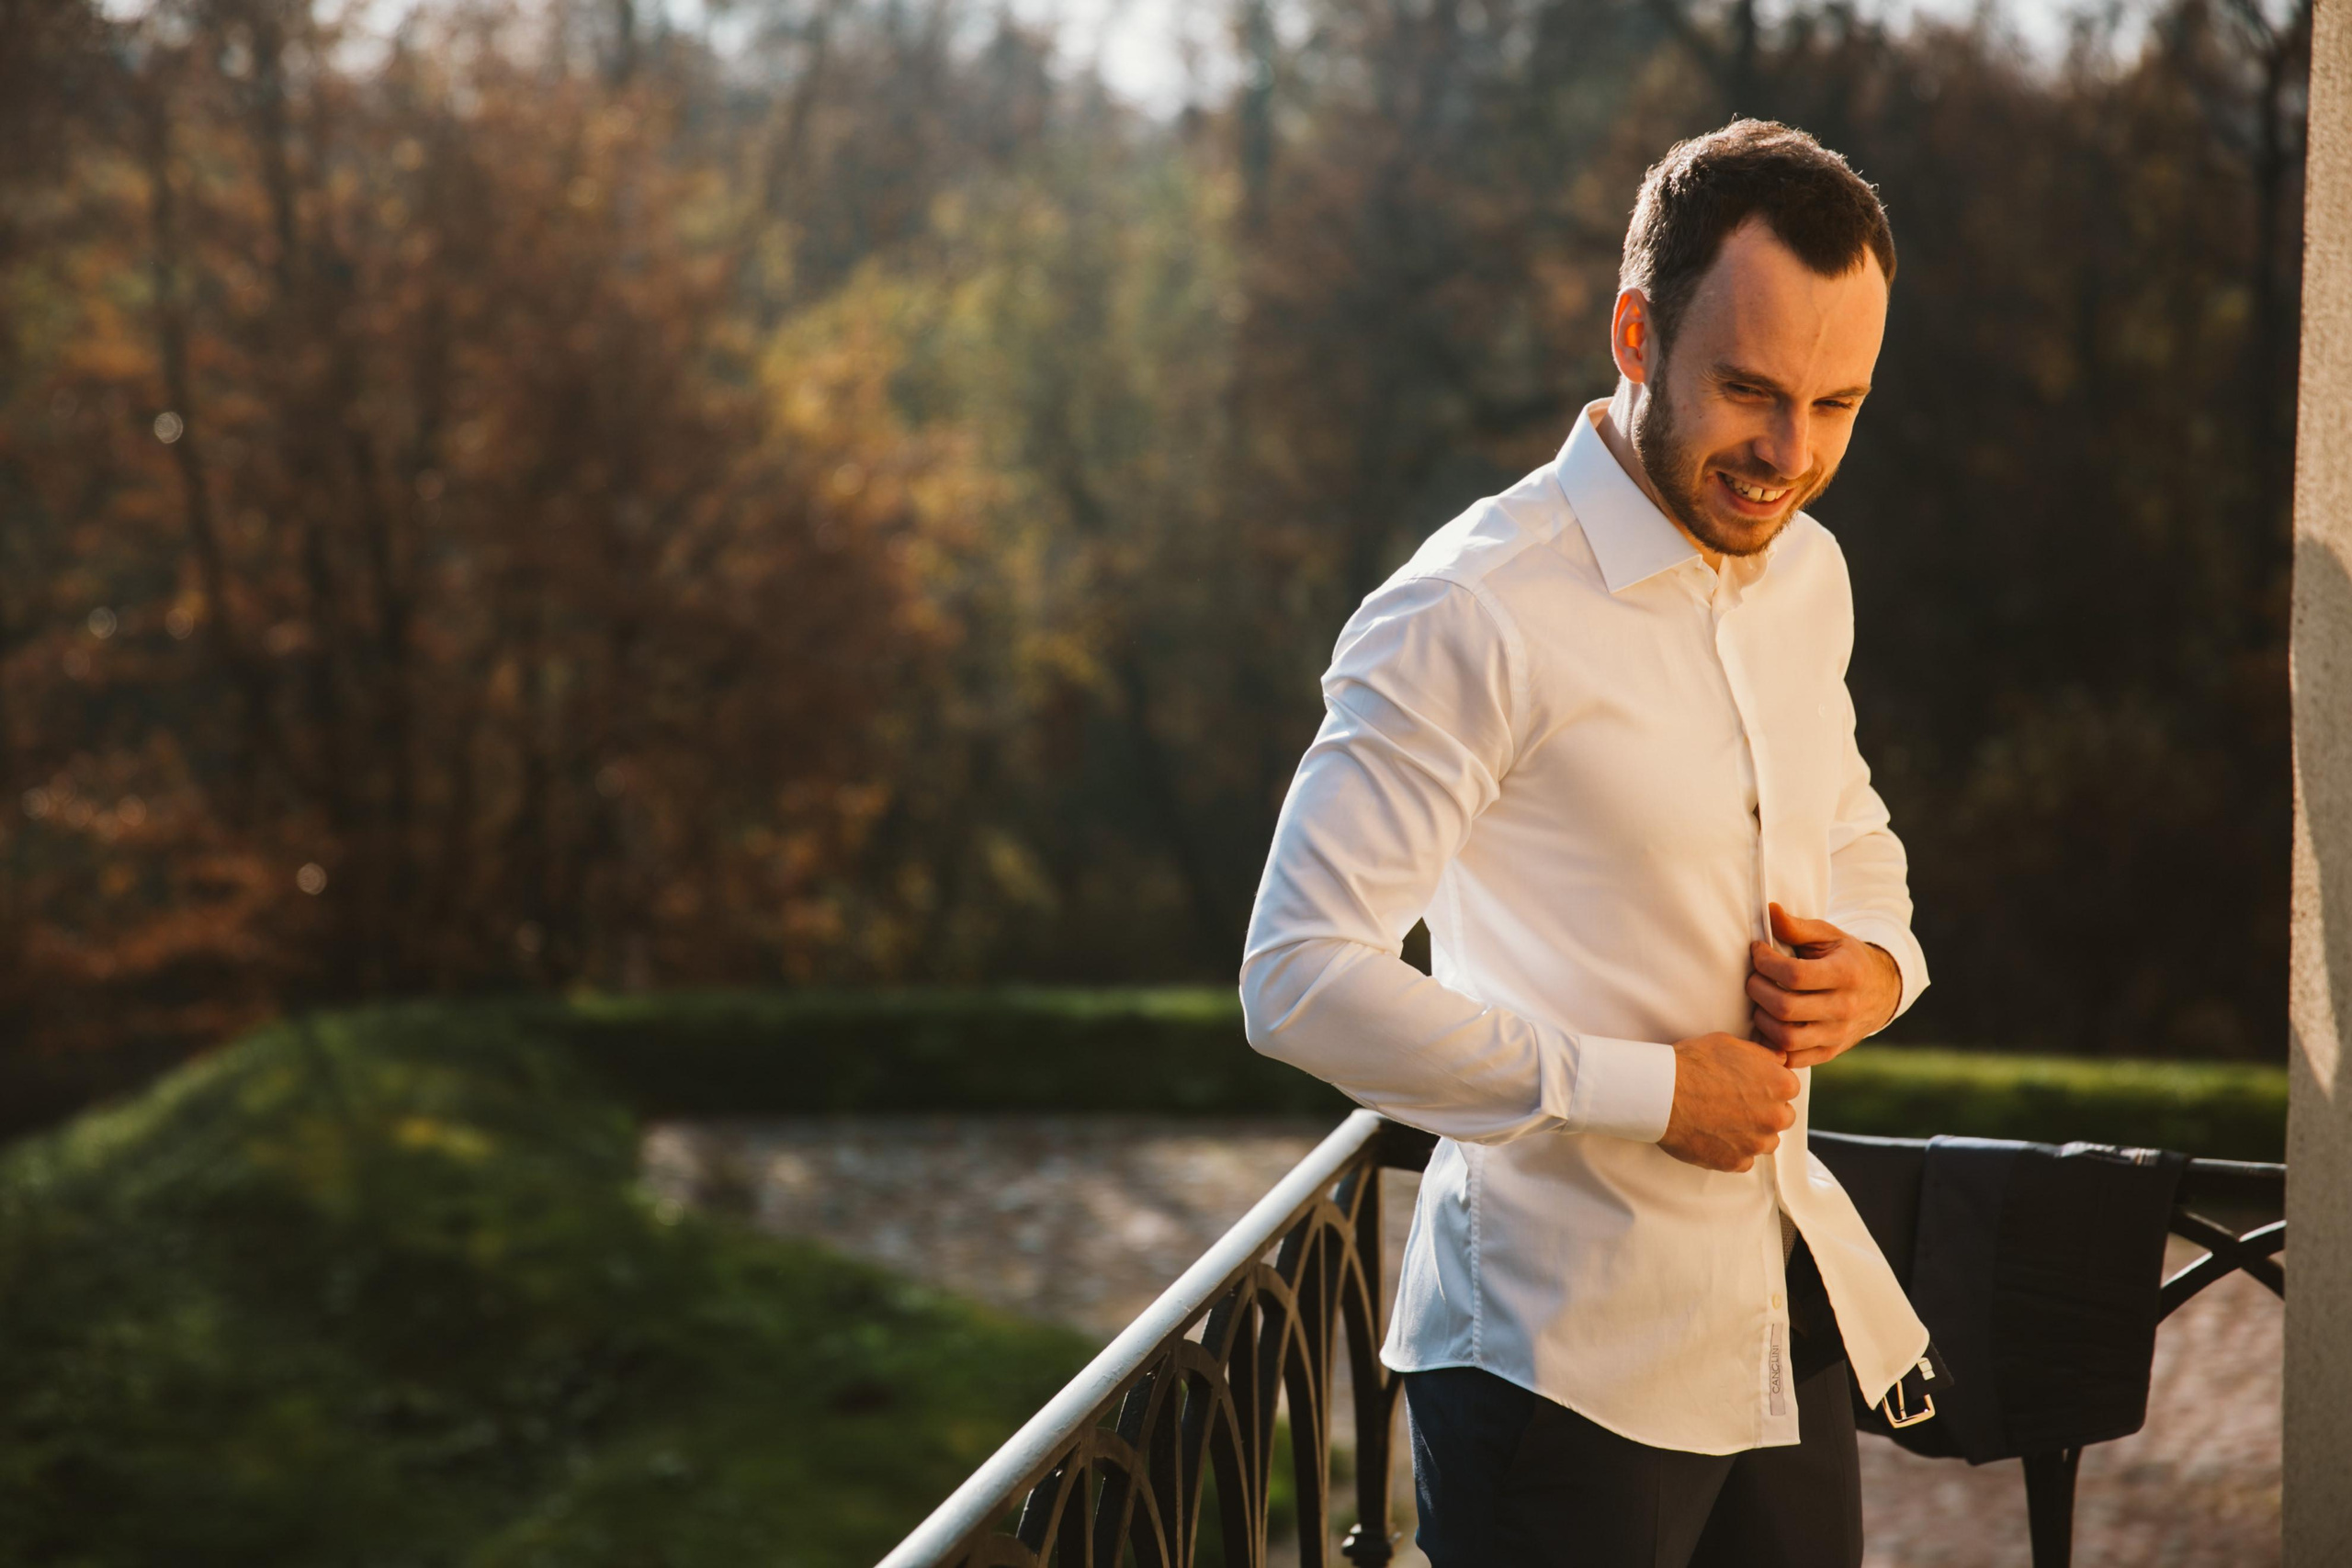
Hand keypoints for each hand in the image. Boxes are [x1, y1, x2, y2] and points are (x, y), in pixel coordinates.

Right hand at [1659, 1032, 1799, 1172]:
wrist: (1661, 1093)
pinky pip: (1743, 1160)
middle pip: (1782, 1118)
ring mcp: (1756, 1143)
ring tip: (1723, 1121)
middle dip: (1765, 1112)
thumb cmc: (1693, 1063)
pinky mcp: (1735, 1162)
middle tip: (1736, 1103)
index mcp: (1780, 1085)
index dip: (1768, 1086)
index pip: (1789, 1089)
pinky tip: (1713, 1135)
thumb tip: (1780, 1061)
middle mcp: (1775, 1117)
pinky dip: (1731, 1151)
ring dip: (1751, 1134)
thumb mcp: (1731, 1044)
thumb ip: (1763, 1055)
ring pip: (1765, 1142)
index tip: (1750, 1085)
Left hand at [1746, 902, 1901, 1069]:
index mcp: (1846, 974)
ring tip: (1760, 1001)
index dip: (1766, 962)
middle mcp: (1845, 1008)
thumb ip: (1797, 927)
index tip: (1757, 951)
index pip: (1794, 975)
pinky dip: (1772, 1045)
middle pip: (1786, 1008)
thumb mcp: (1828, 936)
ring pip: (1786, 1038)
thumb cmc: (1846, 958)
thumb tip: (1769, 911)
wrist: (1881, 990)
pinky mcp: (1830, 1052)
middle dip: (1758, 990)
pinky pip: (1792, 1058)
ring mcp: (1838, 1034)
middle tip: (1753, 977)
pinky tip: (1767, 1023)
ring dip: (1761, 1019)